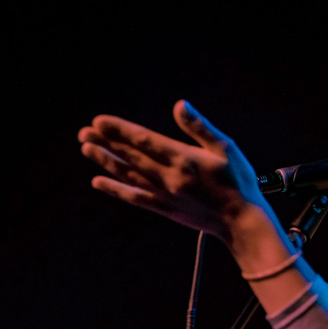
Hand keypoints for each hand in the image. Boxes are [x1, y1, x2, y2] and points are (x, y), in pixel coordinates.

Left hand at [78, 100, 265, 242]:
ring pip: (128, 175)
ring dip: (106, 162)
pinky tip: (99, 182)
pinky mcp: (165, 209)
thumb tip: (180, 106)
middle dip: (105, 143)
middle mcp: (169, 177)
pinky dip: (115, 189)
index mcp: (183, 159)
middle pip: (130, 157)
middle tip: (84, 132)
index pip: (144, 140)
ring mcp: (164, 195)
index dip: (119, 130)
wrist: (242, 222)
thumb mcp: (226, 148)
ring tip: (87, 149)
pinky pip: (134, 197)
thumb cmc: (239, 182)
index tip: (100, 121)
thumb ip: (200, 127)